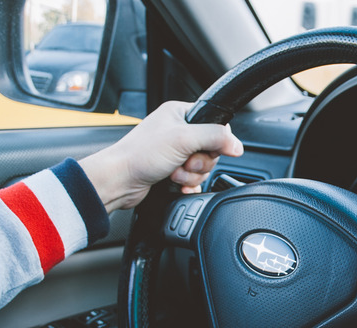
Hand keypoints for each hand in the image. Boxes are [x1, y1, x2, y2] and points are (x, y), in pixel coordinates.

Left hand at [79, 101, 243, 212]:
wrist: (119, 181)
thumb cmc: (139, 155)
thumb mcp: (183, 138)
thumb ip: (215, 137)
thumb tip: (237, 144)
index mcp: (180, 113)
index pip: (215, 124)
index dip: (216, 140)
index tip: (205, 149)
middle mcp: (178, 131)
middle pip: (211, 150)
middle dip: (199, 163)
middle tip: (184, 162)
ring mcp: (175, 152)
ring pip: (203, 168)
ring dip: (191, 176)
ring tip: (173, 173)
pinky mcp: (172, 171)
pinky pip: (194, 181)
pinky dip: (187, 186)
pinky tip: (176, 185)